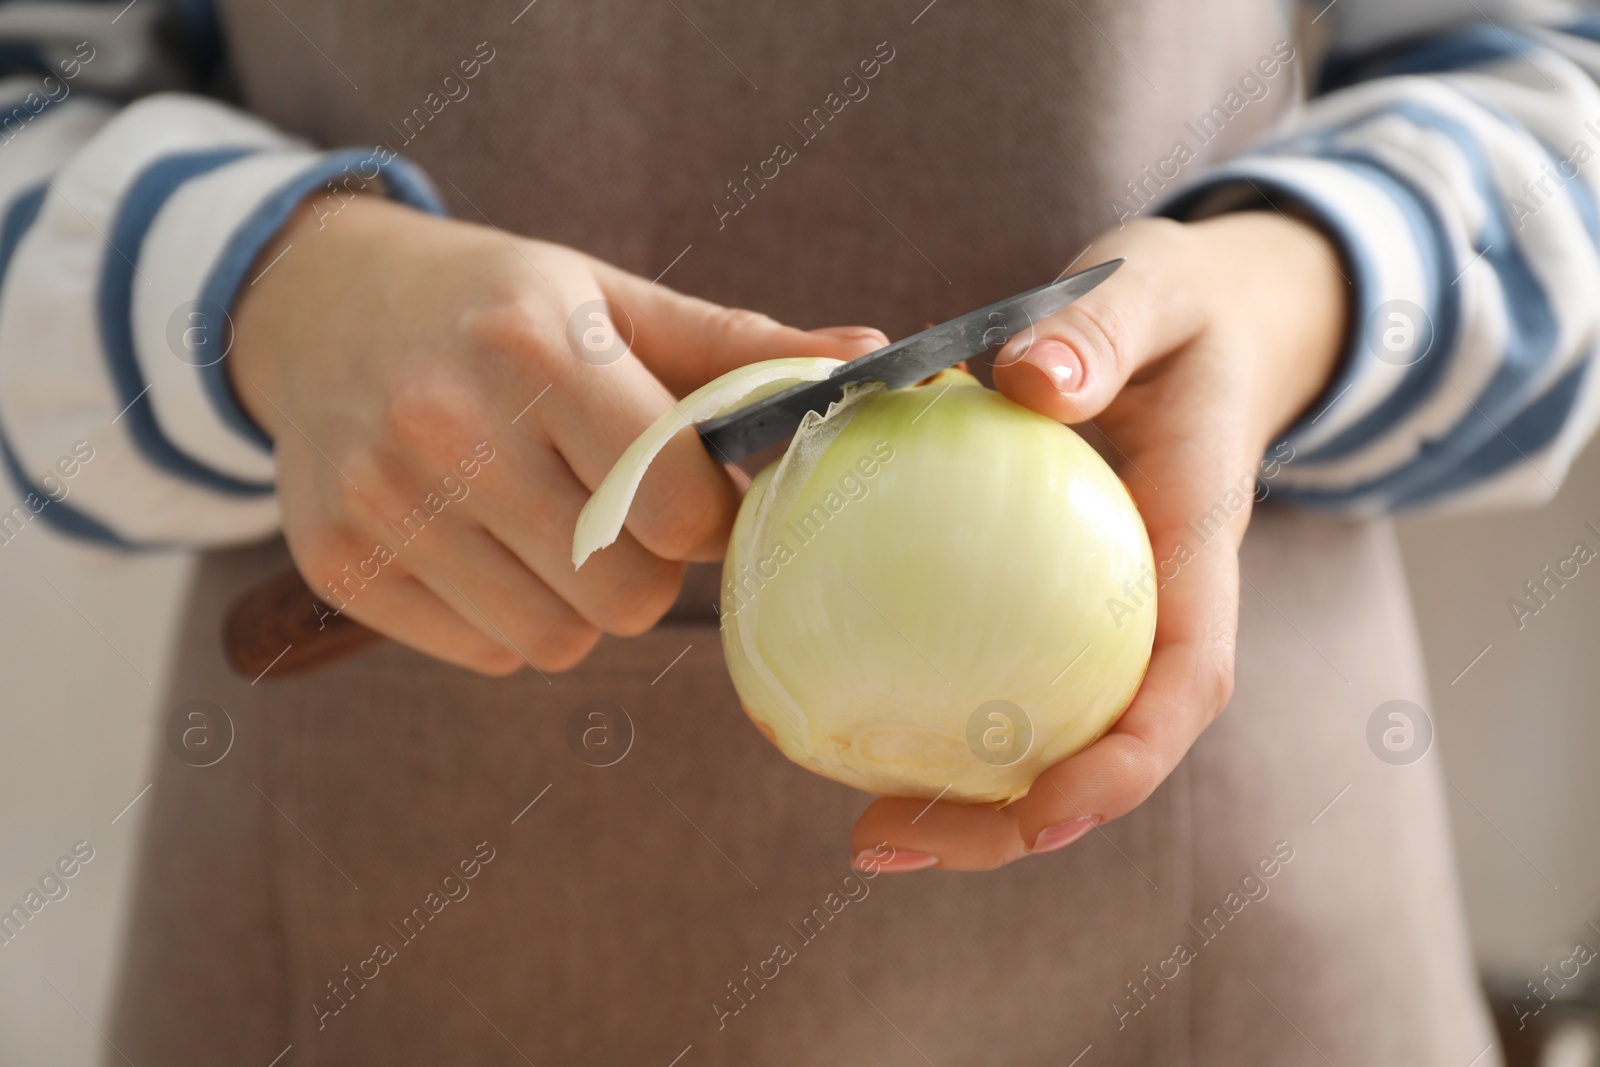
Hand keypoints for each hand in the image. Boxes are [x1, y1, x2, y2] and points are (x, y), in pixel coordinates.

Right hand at [230, 193, 884, 674]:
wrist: (320, 306)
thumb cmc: (497, 306)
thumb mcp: (612, 301)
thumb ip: (738, 347)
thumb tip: (872, 356)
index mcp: (533, 350)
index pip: (676, 509)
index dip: (706, 517)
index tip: (690, 492)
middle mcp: (446, 428)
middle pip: (625, 596)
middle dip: (647, 568)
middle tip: (618, 514)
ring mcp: (382, 504)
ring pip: (556, 642)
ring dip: (580, 603)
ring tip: (548, 525)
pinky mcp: (341, 565)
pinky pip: (485, 655)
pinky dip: (507, 620)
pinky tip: (484, 544)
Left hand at [849, 212, 1348, 869]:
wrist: (1203, 318)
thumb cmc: (1179, 306)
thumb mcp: (1152, 291)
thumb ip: (1103, 333)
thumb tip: (1033, 380)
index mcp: (1198, 548)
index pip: (1186, 684)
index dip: (1124, 766)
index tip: (1046, 813)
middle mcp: (1154, 606)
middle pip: (1106, 750)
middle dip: (1015, 826)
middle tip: (883, 843)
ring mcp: (1103, 612)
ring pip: (1047, 734)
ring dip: (964, 803)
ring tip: (863, 835)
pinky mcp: (1049, 598)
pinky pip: (998, 671)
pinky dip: (935, 717)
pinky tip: (844, 717)